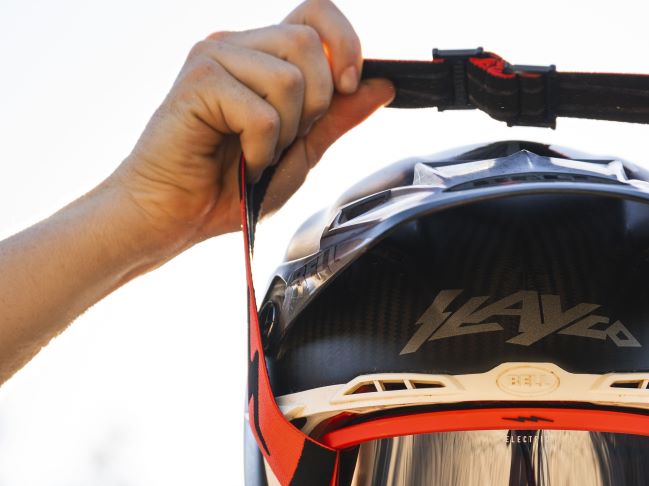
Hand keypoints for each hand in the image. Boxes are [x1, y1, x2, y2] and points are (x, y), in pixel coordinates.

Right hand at [108, 0, 393, 258]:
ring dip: (286, 132)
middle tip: (285, 140)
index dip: (346, 44)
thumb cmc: (230, 187)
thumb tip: (383, 85)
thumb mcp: (302, 152)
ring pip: (290, 78)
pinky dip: (261, 151)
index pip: (317, 13)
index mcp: (264, 55)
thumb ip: (339, 118)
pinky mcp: (199, 80)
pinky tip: (241, 163)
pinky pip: (263, 113)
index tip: (348, 88)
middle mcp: (239, 44)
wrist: (177, 214)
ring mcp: (216, 56)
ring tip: (257, 153)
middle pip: (310, 42)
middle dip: (315, 104)